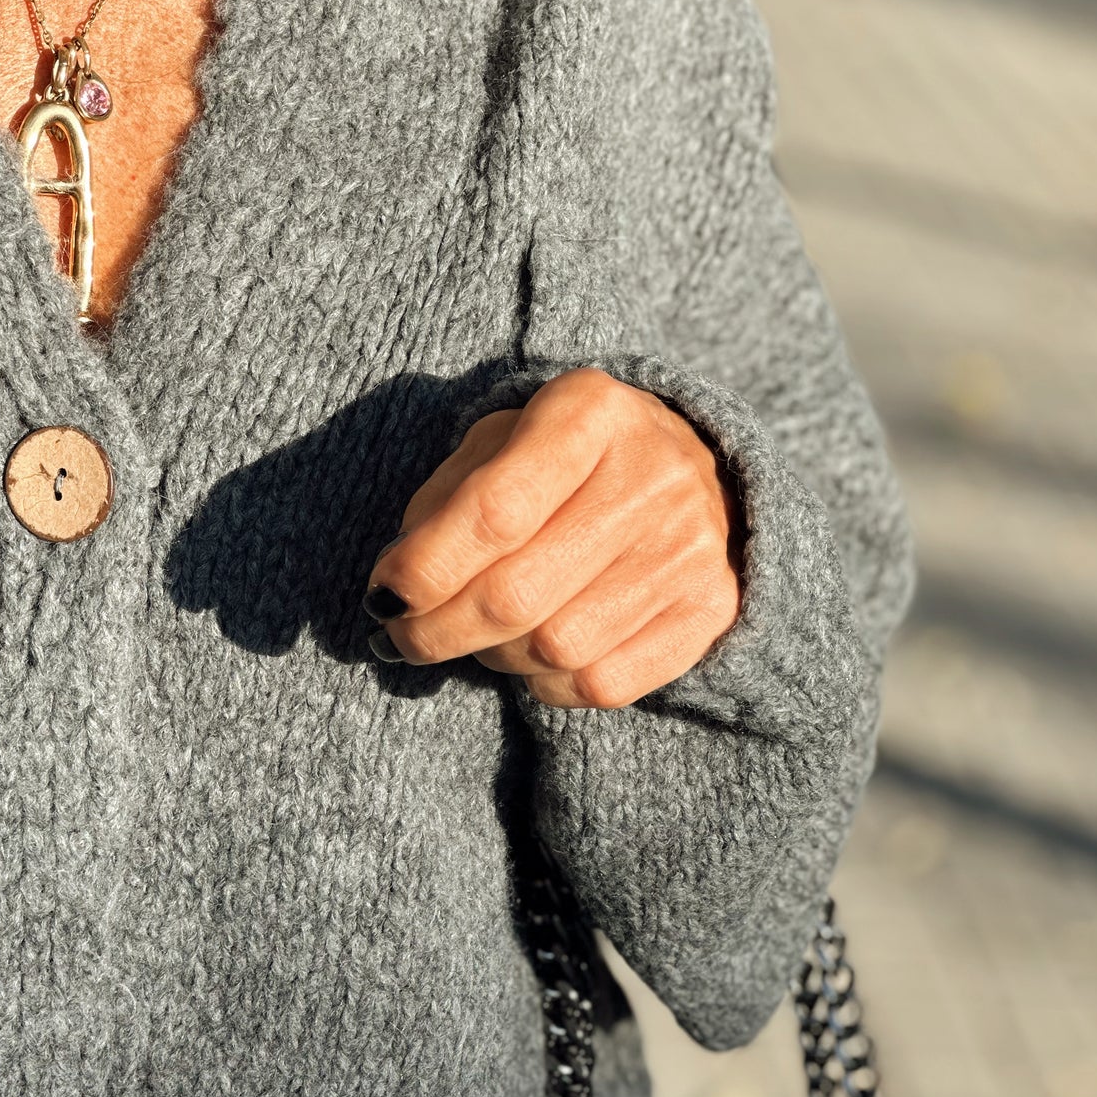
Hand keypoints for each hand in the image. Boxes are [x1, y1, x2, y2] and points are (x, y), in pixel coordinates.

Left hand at [361, 368, 742, 707]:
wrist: (689, 468)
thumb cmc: (563, 460)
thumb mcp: (498, 444)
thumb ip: (441, 505)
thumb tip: (394, 593)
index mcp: (589, 411)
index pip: (494, 511)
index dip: (425, 567)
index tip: (383, 594)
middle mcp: (653, 476)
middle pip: (516, 594)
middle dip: (436, 631)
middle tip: (402, 636)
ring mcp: (691, 548)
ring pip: (554, 649)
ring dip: (490, 657)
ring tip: (477, 634)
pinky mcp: (712, 609)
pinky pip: (600, 684)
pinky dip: (545, 684)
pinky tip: (531, 656)